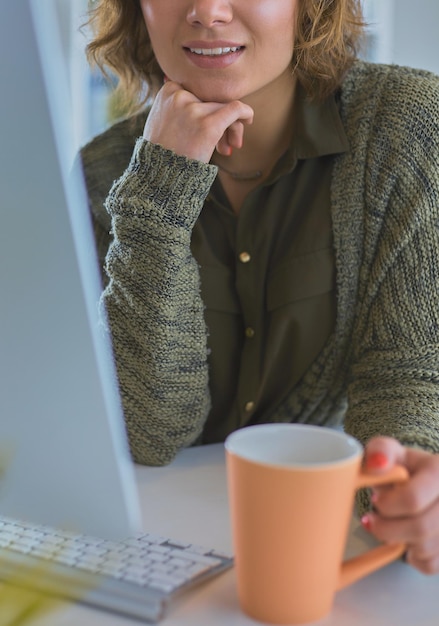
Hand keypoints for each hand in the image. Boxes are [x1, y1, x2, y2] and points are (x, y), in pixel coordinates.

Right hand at [143, 80, 253, 162]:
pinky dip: (245, 112)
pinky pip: (235, 109)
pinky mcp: (208, 124)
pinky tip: (249, 119)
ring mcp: (194, 109)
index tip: (207, 126)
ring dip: (230, 126)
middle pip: (211, 100)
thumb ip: (168, 102)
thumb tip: (170, 79)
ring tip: (227, 147)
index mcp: (168, 90)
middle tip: (223, 141)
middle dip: (219, 118)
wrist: (160, 175)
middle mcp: (180, 96)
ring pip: (224, 107)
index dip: (206, 107)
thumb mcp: (159, 119)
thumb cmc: (161, 152)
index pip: (198, 92)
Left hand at [362, 437, 438, 573]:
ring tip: (391, 525)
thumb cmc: (405, 469)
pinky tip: (408, 538)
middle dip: (387, 527)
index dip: (387, 505)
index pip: (413, 499)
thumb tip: (375, 464)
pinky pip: (430, 564)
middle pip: (420, 528)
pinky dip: (413, 556)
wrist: (428, 486)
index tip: (375, 500)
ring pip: (425, 548)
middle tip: (372, 520)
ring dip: (399, 540)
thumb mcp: (392, 451)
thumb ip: (381, 450)